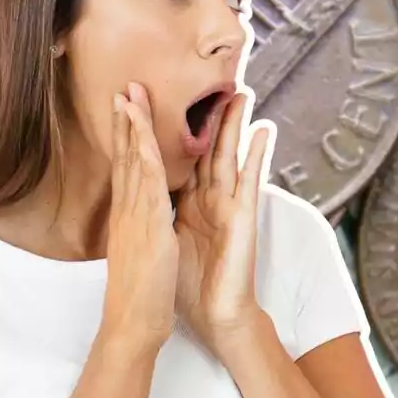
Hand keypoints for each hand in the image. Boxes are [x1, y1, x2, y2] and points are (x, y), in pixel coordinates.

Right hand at [101, 82, 178, 355]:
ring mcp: (135, 217)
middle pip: (126, 157)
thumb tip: (139, 220)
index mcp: (127, 217)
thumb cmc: (140, 296)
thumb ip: (137, 232)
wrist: (133, 325)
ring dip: (134, 127)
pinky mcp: (148, 227)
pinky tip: (146, 134)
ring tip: (132, 94)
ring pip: (134, 163)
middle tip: (125, 87)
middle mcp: (127, 212)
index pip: (126, 168)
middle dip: (127, 121)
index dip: (127, 138)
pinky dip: (146, 156)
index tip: (126, 110)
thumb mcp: (138, 254)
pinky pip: (146, 185)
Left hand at [174, 92, 272, 356]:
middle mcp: (209, 200)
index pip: (176, 158)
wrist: (214, 316)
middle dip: (207, 116)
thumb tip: (133, 203)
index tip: (154, 100)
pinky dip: (258, 154)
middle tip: (210, 81)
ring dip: (235, 124)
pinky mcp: (244, 219)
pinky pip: (251, 180)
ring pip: (230, 156)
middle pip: (206, 148)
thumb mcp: (162, 242)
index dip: (166, 130)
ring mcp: (228, 207)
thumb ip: (156, 217)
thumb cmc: (187, 286)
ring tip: (242, 91)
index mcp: (185, 204)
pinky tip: (264, 130)